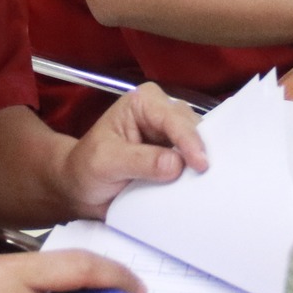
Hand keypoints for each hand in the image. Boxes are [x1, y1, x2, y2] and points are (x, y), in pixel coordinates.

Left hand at [62, 83, 208, 218]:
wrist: (81, 190)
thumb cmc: (86, 168)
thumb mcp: (105, 162)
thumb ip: (139, 161)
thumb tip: (176, 165)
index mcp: (142, 102)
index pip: (172, 118)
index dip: (188, 140)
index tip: (200, 164)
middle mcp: (161, 113)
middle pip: (192, 127)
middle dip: (201, 149)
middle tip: (210, 175)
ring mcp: (171, 136)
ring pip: (200, 143)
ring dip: (203, 162)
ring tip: (211, 181)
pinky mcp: (177, 156)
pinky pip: (195, 162)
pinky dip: (199, 174)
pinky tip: (204, 185)